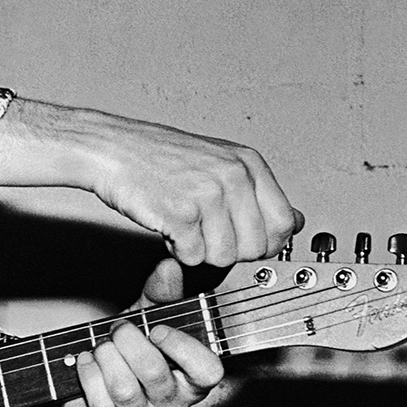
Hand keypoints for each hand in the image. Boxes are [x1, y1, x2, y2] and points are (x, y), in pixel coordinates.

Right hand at [0, 100, 302, 266]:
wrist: (110, 149)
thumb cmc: (158, 157)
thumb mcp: (219, 163)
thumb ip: (257, 193)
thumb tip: (295, 221)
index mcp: (248, 163)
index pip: (284, 223)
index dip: (264, 243)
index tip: (242, 241)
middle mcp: (233, 176)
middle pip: (256, 247)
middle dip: (230, 250)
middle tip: (204, 232)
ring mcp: (208, 194)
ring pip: (224, 257)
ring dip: (200, 251)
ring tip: (183, 225)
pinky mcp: (180, 213)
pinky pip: (192, 257)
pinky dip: (177, 251)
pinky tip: (167, 226)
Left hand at [57, 260, 225, 406]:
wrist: (91, 377)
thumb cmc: (128, 348)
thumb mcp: (147, 317)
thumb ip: (161, 293)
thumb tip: (169, 266)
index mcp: (192, 379)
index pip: (208, 371)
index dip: (184, 348)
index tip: (158, 329)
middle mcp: (172, 406)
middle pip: (155, 374)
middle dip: (129, 342)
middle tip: (118, 329)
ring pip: (124, 390)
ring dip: (106, 358)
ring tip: (100, 346)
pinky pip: (100, 405)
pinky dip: (88, 375)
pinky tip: (86, 362)